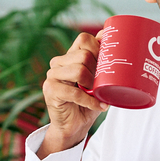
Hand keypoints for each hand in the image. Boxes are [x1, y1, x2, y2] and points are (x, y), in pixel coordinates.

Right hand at [39, 32, 107, 156]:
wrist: (74, 126)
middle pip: (84, 55)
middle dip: (98, 70)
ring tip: (98, 94)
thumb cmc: (88, 102)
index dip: (98, 47)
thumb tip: (109, 33)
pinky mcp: (50, 90)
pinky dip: (90, 101)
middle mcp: (59, 63)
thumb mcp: (99, 80)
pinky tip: (99, 106)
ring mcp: (52, 76)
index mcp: (70, 56)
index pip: (84, 38)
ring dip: (93, 85)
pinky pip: (75, 92)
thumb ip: (101, 60)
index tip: (107, 62)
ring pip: (79, 70)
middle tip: (103, 84)